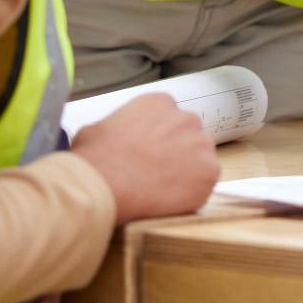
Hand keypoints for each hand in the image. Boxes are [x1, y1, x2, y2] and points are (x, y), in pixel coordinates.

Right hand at [72, 93, 219, 221]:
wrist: (103, 184)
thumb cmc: (94, 159)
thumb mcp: (95, 130)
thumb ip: (114, 127)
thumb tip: (109, 138)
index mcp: (160, 103)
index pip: (169, 119)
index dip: (160, 140)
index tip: (150, 154)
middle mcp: (186, 118)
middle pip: (188, 137)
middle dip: (177, 154)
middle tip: (156, 173)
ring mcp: (201, 144)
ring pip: (200, 159)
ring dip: (186, 173)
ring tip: (161, 189)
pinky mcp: (209, 172)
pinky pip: (205, 183)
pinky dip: (192, 193)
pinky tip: (170, 200)